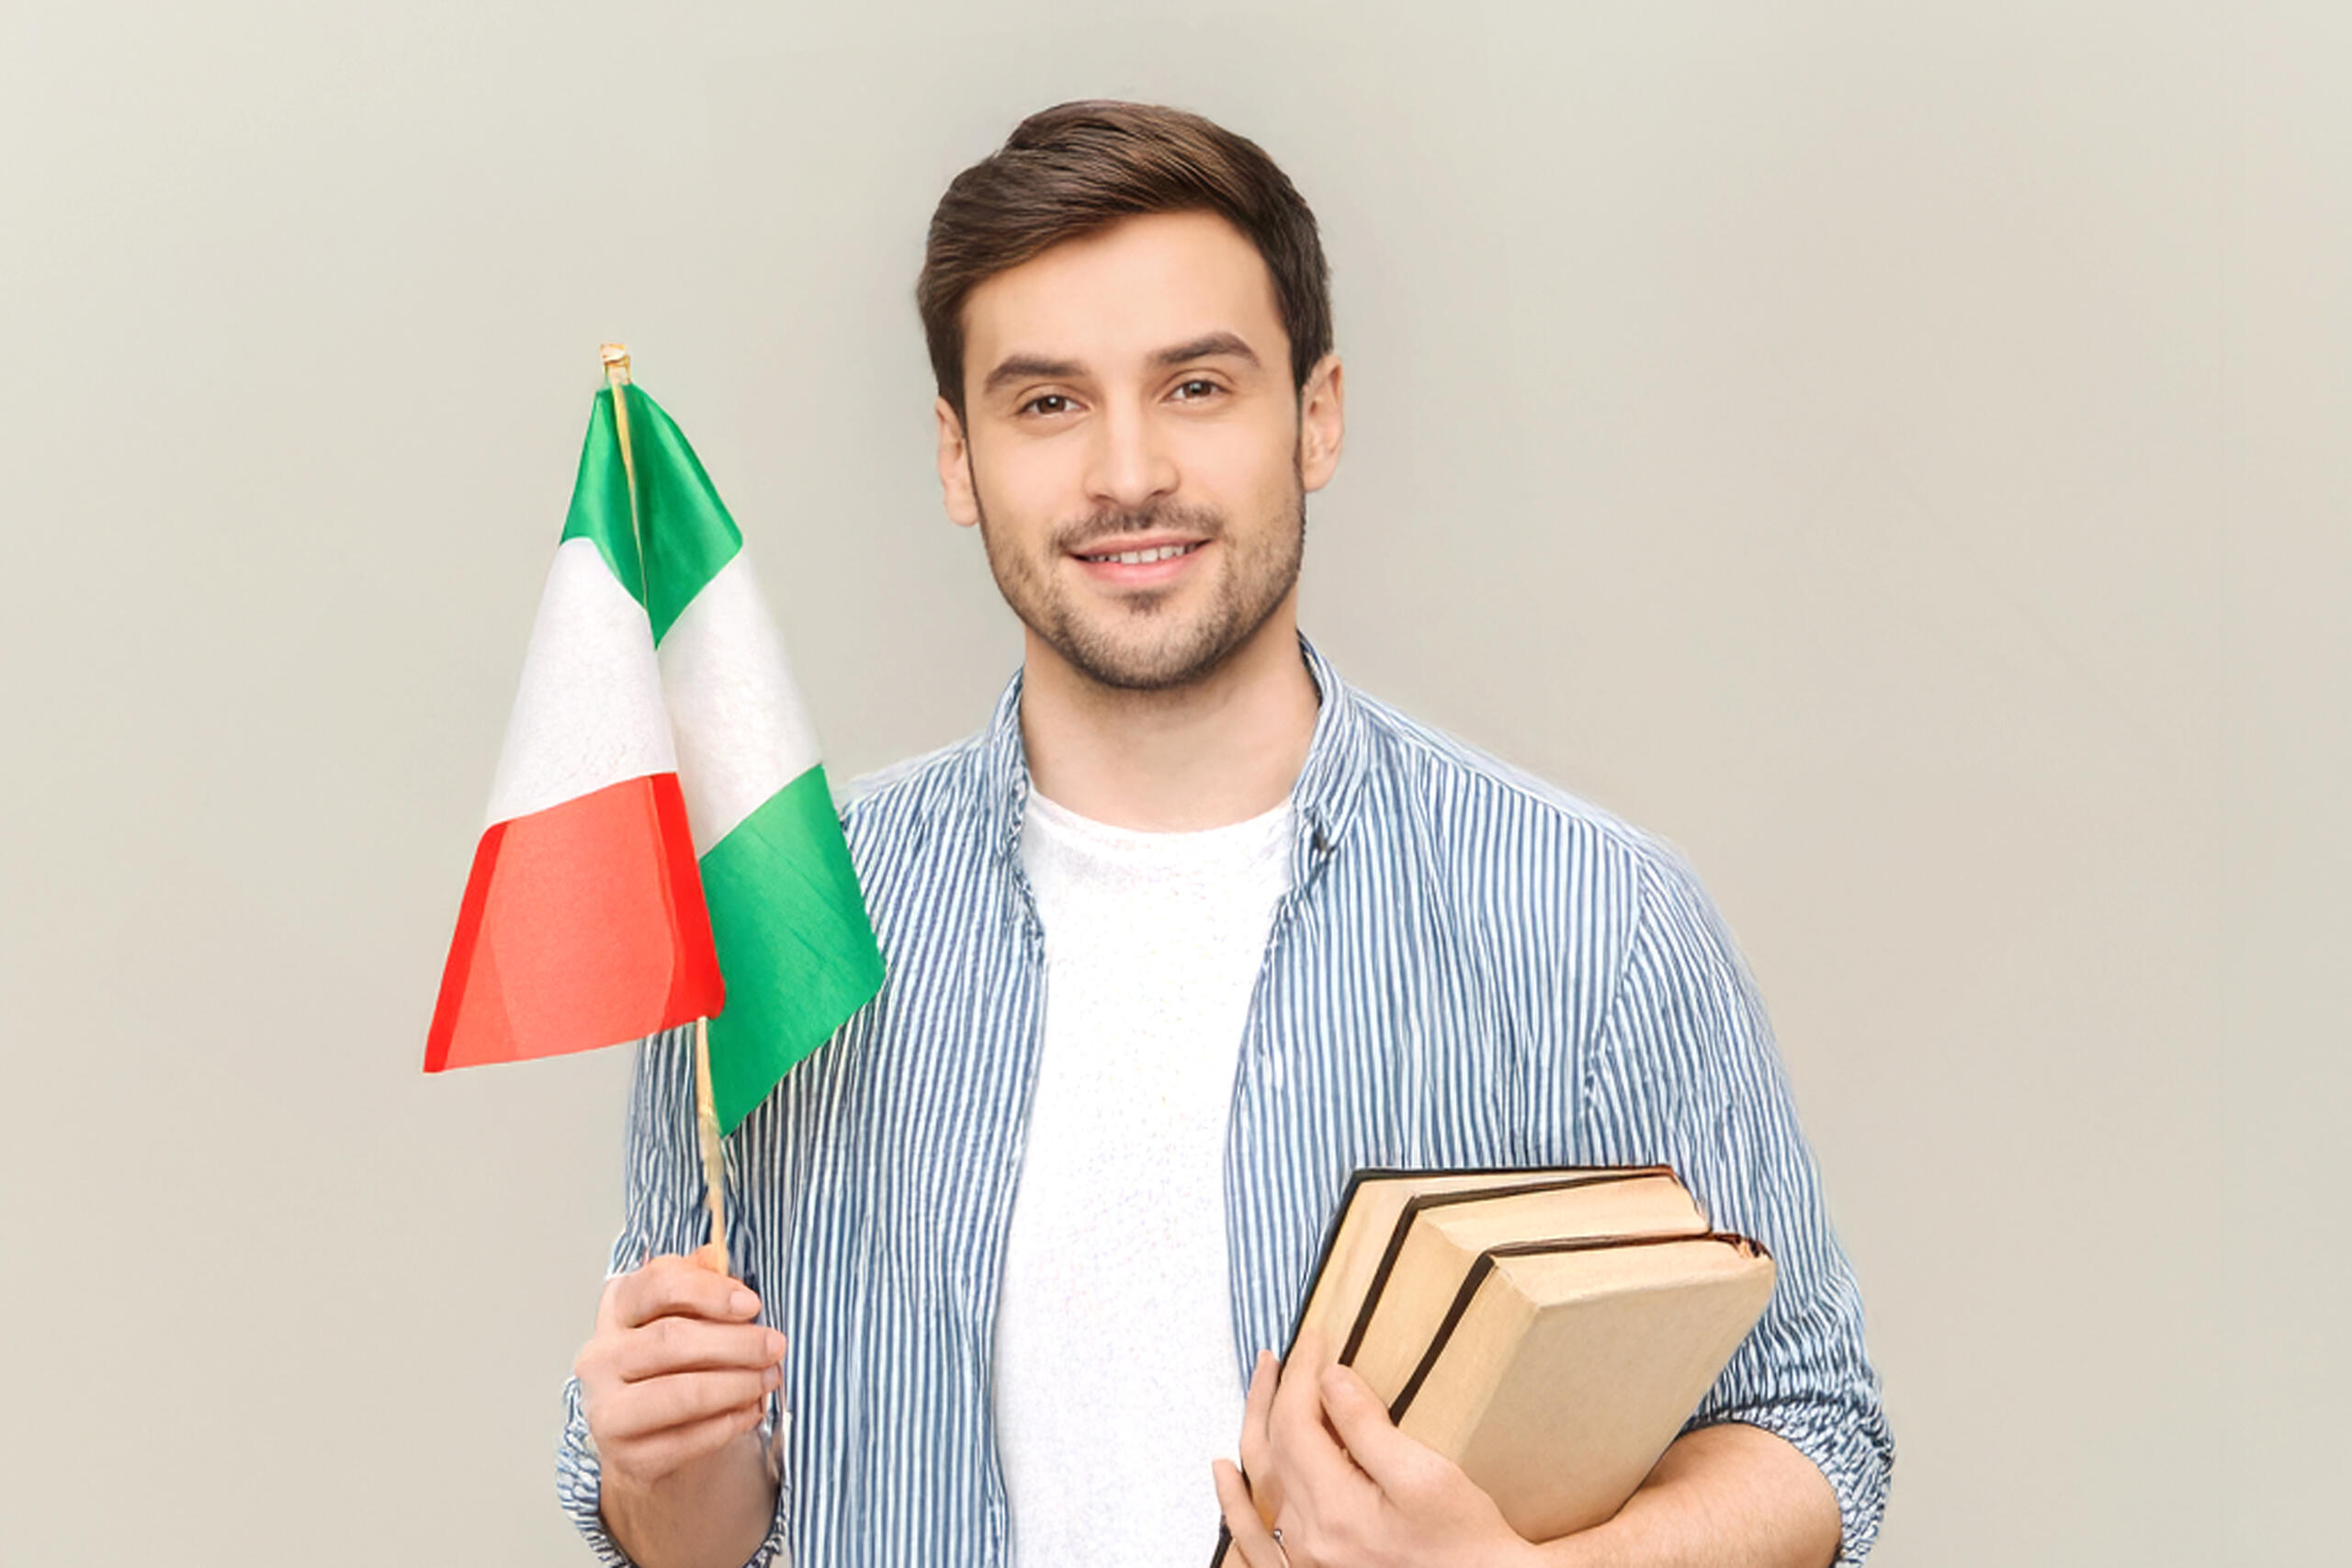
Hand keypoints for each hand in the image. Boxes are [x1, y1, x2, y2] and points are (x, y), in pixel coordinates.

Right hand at [574, 1244, 787, 1491]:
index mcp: (617, 1309)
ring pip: (681, 1393)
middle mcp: (600, 1357)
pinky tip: (751, 1410)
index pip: (656, 1285)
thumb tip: (714, 1254)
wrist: (647, 1436)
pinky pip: (687, 1439)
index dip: (708, 1292)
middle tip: (776, 1345)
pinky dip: (728, 1423)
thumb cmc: (672, 1361)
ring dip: (737, 1385)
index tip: (752, 1304)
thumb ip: (699, 1282)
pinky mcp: (627, 1454)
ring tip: (770, 1378)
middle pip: (672, 1340)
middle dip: (735, 1343)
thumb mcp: (685, 1313)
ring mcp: (607, 1409)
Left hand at [1213, 1336, 1540, 1567]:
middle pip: (1275, 1447)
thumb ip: (1369, 1428)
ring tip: (1261, 1382)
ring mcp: (1305, 1557)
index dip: (1302, 1374)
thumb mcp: (1427, 1477)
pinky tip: (1223, 1472)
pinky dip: (1234, 1501)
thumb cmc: (1465, 1542)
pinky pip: (1255, 1536)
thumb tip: (1330, 1380)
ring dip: (1256, 1425)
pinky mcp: (1312, 1567)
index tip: (1316, 1339)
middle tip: (1289, 1350)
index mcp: (1336, 1510)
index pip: (1297, 1423)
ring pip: (1262, 1479)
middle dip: (1279, 1390)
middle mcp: (1309, 1537)